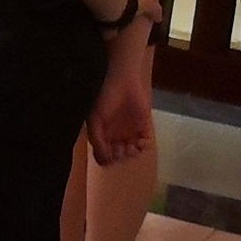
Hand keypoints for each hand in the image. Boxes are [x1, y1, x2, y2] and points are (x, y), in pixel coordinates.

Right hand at [85, 46, 154, 165]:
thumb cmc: (104, 98)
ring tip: (132, 147)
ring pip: (132, 152)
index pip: (103, 155)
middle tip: (121, 149)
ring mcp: (129, 131)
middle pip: (118, 156)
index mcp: (101, 135)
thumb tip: (102, 159)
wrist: (123, 81)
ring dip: (132, 153)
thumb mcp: (94, 120)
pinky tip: (141, 142)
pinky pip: (145, 142)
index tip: (110, 154)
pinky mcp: (143, 126)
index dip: (107, 159)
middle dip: (120, 156)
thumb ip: (97, 139)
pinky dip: (144, 146)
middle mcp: (114, 135)